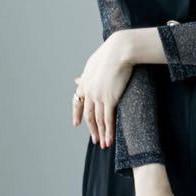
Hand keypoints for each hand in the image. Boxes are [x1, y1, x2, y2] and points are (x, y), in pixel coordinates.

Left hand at [72, 30, 132, 148]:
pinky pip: (108, 119)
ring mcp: (98, 96)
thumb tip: (76, 80)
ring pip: (98, 120)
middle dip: (91, 129)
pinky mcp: (109, 99)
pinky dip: (108, 131)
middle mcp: (89, 91)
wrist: (119, 51)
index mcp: (84, 82)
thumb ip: (86, 76)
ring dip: (100, 134)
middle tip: (95, 140)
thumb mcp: (93, 64)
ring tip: (103, 144)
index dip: (76, 114)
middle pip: (88, 115)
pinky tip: (109, 139)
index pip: (77, 101)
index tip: (75, 124)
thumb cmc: (109, 53)